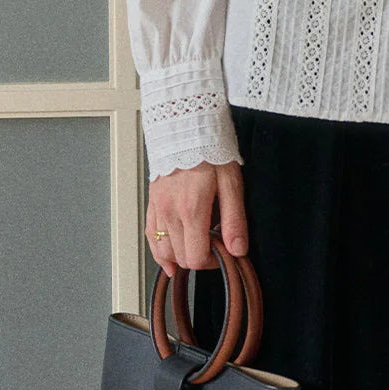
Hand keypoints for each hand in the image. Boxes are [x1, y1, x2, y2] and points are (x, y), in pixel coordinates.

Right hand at [145, 159, 248, 275]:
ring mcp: (158, 208)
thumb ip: (234, 220)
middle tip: (215, 246)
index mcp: (191, 209)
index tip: (223, 253)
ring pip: (164, 251)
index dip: (213, 262)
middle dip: (200, 258)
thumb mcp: (231, 184)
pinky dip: (160, 252)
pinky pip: (151, 237)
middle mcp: (170, 212)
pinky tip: (171, 261)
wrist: (186, 127)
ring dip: (181, 256)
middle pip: (181, 257)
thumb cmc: (210, 151)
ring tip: (197, 247)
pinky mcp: (152, 203)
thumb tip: (237, 250)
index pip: (196, 256)